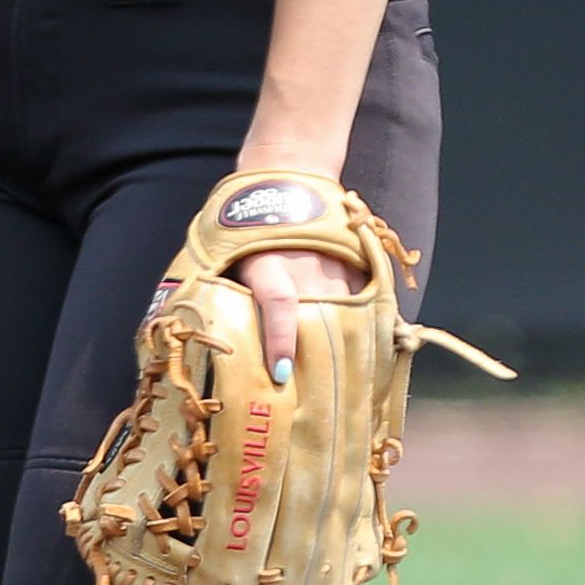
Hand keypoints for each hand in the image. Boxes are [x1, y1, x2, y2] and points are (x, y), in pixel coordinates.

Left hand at [233, 246, 367, 383]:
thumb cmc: (247, 235)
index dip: (280, 340)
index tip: (281, 373)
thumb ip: (232, 292)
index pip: (277, 302)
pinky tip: (364, 344)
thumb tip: (220, 332)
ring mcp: (333, 263)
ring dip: (343, 342)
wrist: (276, 192)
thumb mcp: (231, 260)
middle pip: (320, 317)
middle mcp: (304, 266)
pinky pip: (363, 299)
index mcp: (268, 265)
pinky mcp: (351, 261)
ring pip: (346, 311)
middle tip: (319, 392)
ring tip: (346, 376)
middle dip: (320, 355)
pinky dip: (363, 321)